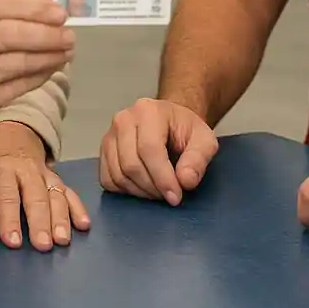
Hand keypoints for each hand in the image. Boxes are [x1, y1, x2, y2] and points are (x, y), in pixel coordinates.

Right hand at [0, 0, 73, 166]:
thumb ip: (1, 17)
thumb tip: (50, 10)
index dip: (31, 6)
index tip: (58, 11)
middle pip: (8, 33)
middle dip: (45, 33)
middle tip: (69, 34)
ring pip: (15, 62)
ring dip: (48, 55)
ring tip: (67, 50)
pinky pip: (15, 86)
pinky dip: (39, 75)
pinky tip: (52, 68)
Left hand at [0, 122, 89, 251]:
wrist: (15, 131)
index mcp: (3, 168)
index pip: (7, 195)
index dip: (10, 218)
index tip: (13, 241)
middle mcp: (27, 171)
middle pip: (36, 196)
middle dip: (40, 222)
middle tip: (43, 245)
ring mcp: (45, 174)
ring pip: (56, 194)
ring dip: (61, 218)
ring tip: (62, 240)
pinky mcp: (57, 177)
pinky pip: (69, 192)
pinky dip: (78, 208)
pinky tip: (83, 225)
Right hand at [99, 98, 218, 205]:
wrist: (170, 123)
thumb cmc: (185, 130)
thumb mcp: (204, 140)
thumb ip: (198, 159)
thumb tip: (185, 180)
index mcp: (148, 111)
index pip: (149, 149)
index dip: (162, 178)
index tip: (175, 197)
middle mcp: (124, 119)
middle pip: (131, 164)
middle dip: (152, 188)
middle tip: (169, 195)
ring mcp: (110, 135)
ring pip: (118, 174)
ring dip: (140, 192)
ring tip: (158, 191)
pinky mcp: (104, 151)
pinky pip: (107, 179)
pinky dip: (125, 191)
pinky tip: (143, 187)